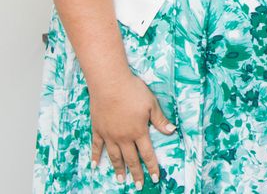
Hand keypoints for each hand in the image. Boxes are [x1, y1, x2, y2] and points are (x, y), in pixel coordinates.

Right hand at [88, 73, 176, 189]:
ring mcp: (109, 135)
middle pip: (131, 159)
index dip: (152, 167)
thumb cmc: (133, 91)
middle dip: (136, 173)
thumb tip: (172, 131)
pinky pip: (96, 146)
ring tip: (120, 180)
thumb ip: (160, 119)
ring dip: (118, 169)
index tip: (155, 178)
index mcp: (139, 132)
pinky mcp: (98, 129)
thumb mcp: (151, 104)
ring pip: (114, 156)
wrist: (109, 83)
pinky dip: (96, 156)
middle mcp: (123, 137)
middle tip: (138, 185)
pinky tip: (95, 165)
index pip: (147, 154)